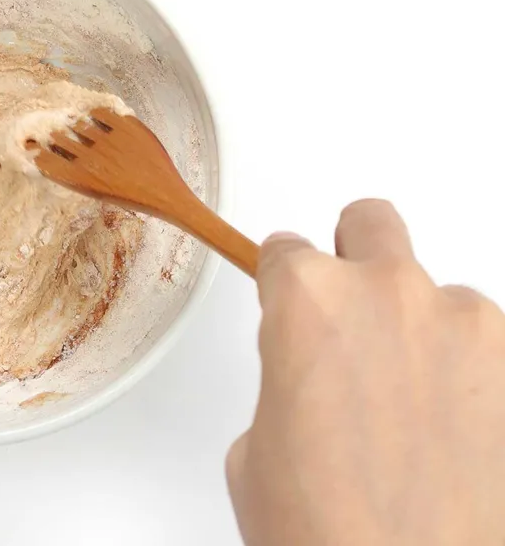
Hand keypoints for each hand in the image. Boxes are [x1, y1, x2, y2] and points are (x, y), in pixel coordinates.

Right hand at [227, 199, 504, 544]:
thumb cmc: (326, 529)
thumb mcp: (258, 448)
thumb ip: (288, 381)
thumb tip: (317, 383)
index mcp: (310, 301)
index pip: (285, 251)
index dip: (281, 286)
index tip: (286, 307)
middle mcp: (393, 294)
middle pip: (371, 223)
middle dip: (355, 258)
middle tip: (352, 321)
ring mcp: (472, 327)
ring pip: (442, 296)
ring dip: (424, 333)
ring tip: (416, 413)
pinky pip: (492, 353)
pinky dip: (474, 382)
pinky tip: (458, 440)